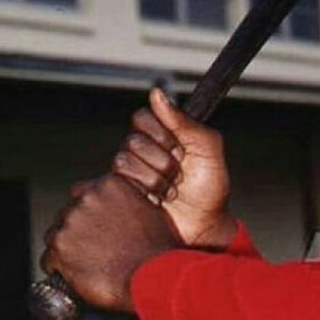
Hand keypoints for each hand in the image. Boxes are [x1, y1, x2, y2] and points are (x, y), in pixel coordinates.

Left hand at [41, 174, 179, 311]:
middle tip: (92, 249)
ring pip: (55, 235)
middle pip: (67, 213)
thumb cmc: (159, 251)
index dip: (89, 213)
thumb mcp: (152, 213)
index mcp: (110, 185)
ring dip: (66, 249)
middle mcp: (87, 198)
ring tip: (86, 264)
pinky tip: (75, 276)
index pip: (84, 193)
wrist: (155, 277)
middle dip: (77, 231)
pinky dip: (58, 269)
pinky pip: (48, 260)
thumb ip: (129, 204)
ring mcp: (71, 221)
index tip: (94, 226)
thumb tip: (119, 212)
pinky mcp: (60, 247)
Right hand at [112, 86, 236, 247]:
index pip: (142, 118)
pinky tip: (152, 200)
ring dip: (152, 181)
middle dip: (161, 162)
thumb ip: (186, 121)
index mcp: (162, 136)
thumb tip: (156, 93)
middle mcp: (143, 151)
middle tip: (179, 177)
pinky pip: (108, 182)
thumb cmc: (211, 188)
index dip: (160, 134)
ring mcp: (130, 173)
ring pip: (121, 162)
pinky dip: (135, 191)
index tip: (180, 149)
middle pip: (132, 141)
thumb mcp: (208, 149)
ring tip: (170, 193)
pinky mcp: (120, 194)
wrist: (204, 226)